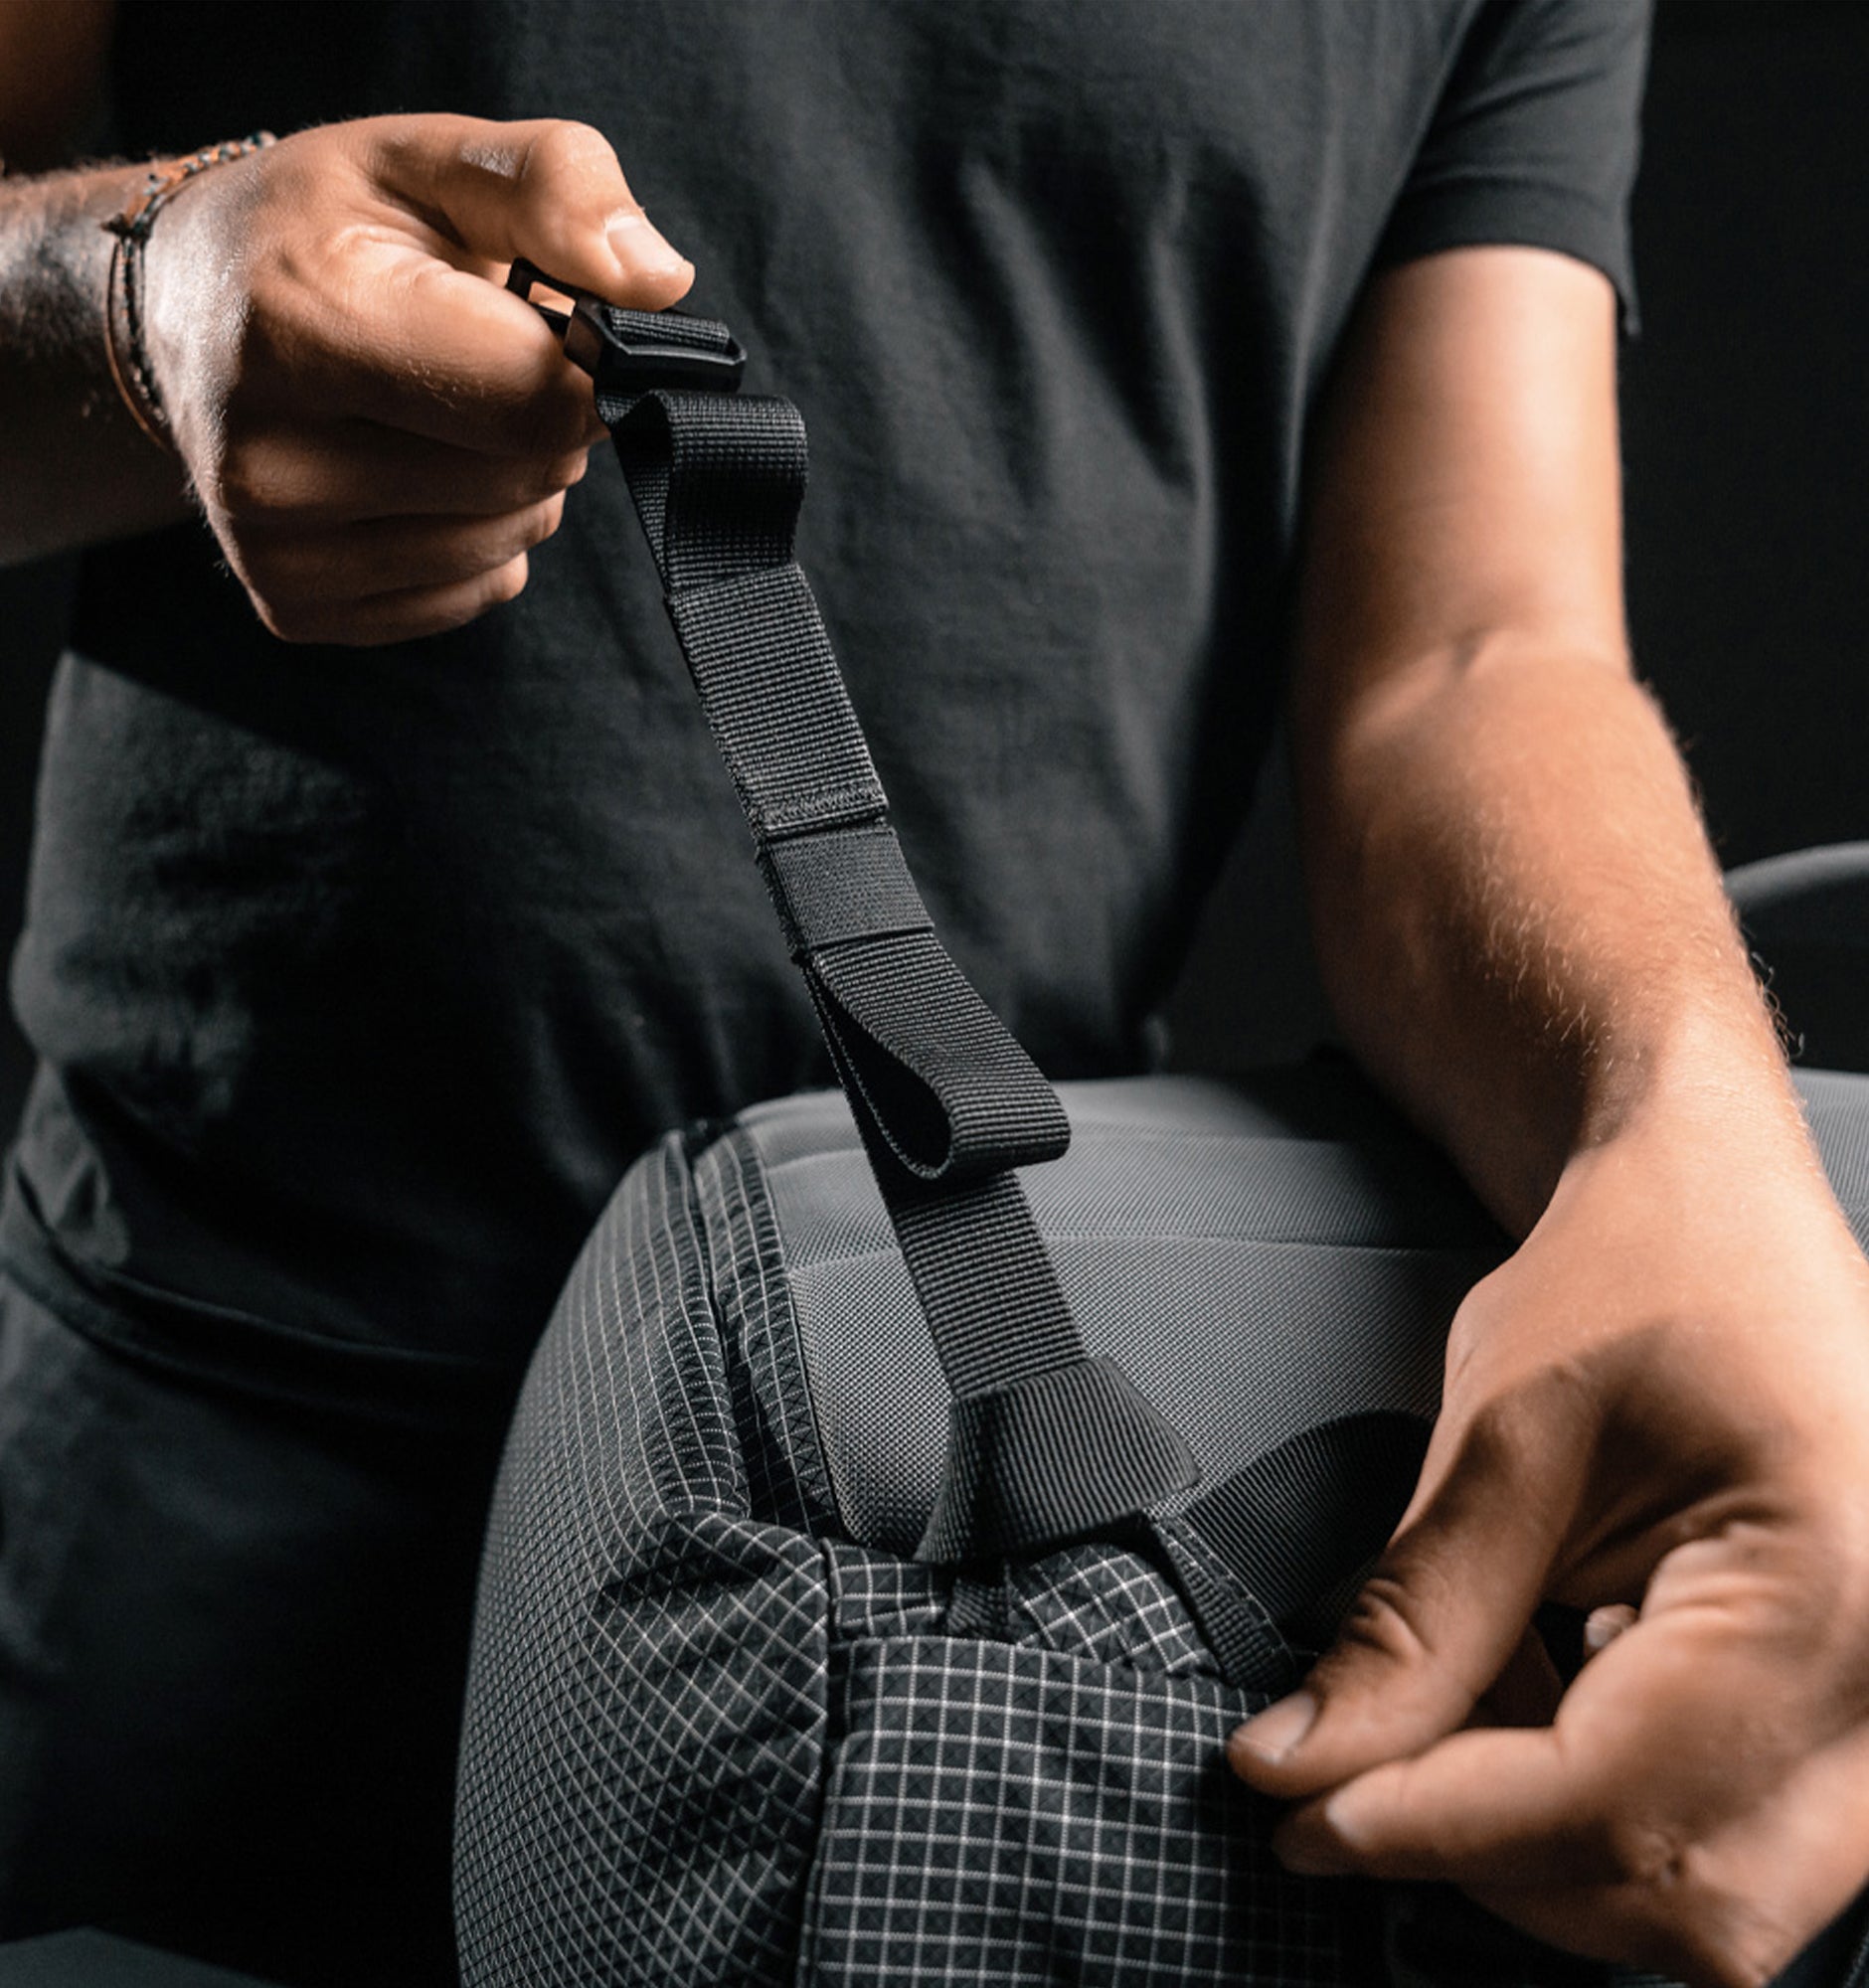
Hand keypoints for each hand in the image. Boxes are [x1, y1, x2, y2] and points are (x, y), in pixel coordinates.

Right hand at [137, 115, 692, 643]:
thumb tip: (659, 283)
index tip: (551, 324)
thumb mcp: (434, 159)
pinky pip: (469, 595)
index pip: (534, 403)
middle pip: (525, 478)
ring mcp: (273, 549)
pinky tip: (418, 473)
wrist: (187, 303)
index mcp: (301, 322)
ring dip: (518, 483)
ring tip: (445, 412)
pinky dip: (478, 540)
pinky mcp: (292, 606)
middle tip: (480, 360)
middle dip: (545, 420)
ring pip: (505, 545)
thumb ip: (558, 188)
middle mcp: (268, 457)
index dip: (582, 367)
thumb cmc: (324, 225)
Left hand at [1229, 1106, 1868, 1986]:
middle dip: (1500, 1862)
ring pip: (1726, 1899)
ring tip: (1461, 1705)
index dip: (1435, 1828)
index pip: (1614, 1800)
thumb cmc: (1640, 1268)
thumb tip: (1302, 1770)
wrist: (1720, 1203)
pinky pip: (1743, 1839)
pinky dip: (1611, 1805)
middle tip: (1360, 1777)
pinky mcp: (1864, 1716)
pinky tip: (1543, 1695)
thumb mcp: (1504, 1436)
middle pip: (1691, 1898)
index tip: (1303, 1821)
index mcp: (1828, 1590)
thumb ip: (1411, 1626)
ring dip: (1556, 1844)